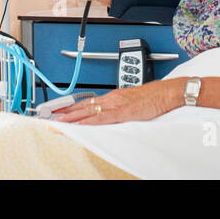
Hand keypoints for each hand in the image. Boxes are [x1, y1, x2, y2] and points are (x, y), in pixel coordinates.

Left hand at [49, 79, 183, 125]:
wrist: (168, 92)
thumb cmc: (155, 96)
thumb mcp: (133, 102)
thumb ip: (120, 107)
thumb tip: (112, 115)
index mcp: (114, 96)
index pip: (88, 102)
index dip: (73, 108)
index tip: (61, 111)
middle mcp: (112, 98)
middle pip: (84, 106)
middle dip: (66, 112)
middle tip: (52, 116)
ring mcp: (116, 104)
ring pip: (88, 111)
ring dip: (72, 117)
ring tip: (58, 121)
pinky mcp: (123, 112)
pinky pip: (102, 119)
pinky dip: (89, 122)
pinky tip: (80, 126)